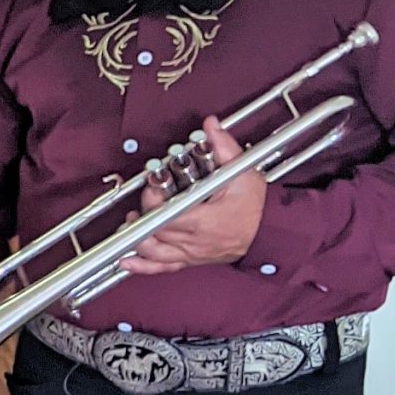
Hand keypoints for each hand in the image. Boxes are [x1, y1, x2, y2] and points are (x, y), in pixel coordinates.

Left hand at [120, 117, 266, 274]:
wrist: (268, 233)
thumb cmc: (255, 207)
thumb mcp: (243, 174)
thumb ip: (224, 148)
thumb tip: (211, 126)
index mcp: (205, 221)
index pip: (166, 215)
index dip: (152, 200)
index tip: (154, 186)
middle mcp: (195, 241)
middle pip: (155, 230)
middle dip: (144, 213)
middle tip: (147, 197)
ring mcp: (190, 253)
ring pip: (153, 251)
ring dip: (136, 237)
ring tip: (131, 222)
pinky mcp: (189, 260)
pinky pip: (162, 268)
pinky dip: (142, 266)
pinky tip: (126, 262)